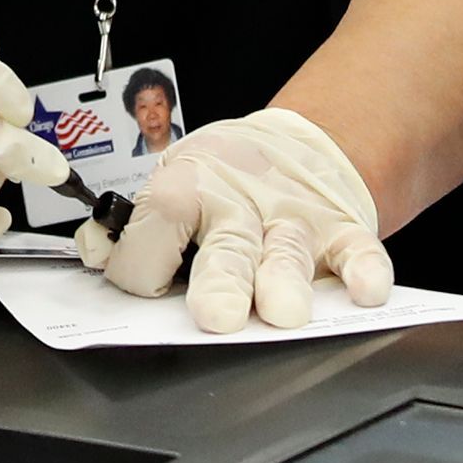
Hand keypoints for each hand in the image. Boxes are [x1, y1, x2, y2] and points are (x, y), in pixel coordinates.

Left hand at [85, 107, 393, 331]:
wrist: (295, 147)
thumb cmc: (223, 181)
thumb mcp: (173, 184)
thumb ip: (138, 226)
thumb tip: (95, 252)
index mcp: (187, 188)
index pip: (156, 225)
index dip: (141, 264)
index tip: (141, 286)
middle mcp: (240, 204)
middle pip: (227, 246)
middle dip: (220, 282)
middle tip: (216, 315)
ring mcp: (292, 218)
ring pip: (287, 253)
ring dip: (285, 282)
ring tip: (282, 312)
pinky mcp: (339, 229)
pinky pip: (356, 250)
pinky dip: (366, 270)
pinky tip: (367, 290)